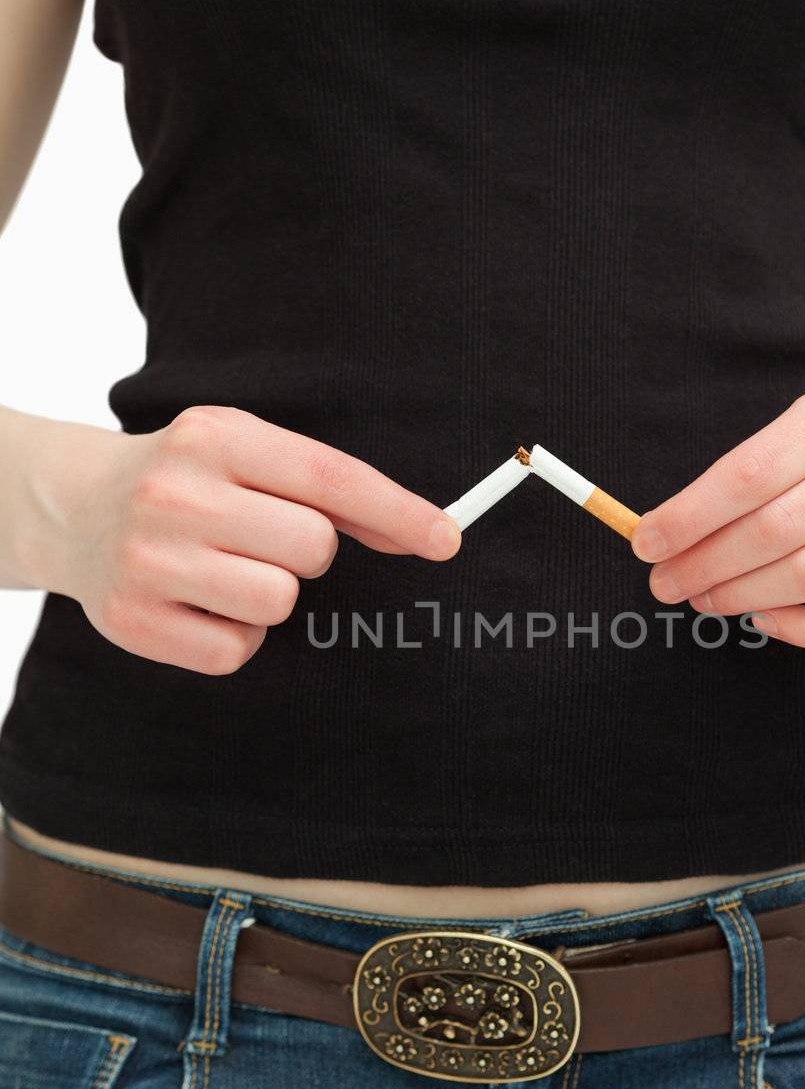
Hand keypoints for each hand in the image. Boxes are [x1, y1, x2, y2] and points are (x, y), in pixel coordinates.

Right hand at [34, 404, 461, 674]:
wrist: (75, 507)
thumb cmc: (187, 479)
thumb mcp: (246, 451)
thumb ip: (327, 487)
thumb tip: (422, 532)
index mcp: (215, 437)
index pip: (330, 478)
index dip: (398, 511)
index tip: (446, 539)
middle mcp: (177, 493)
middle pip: (312, 547)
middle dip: (306, 550)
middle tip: (259, 537)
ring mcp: (149, 559)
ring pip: (278, 601)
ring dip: (270, 595)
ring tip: (226, 569)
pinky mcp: (133, 620)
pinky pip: (236, 651)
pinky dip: (235, 636)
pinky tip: (202, 603)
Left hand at [630, 382, 804, 647]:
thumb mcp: (804, 436)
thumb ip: (743, 477)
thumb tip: (660, 533)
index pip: (748, 473)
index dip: (688, 516)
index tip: (645, 543)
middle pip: (774, 528)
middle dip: (705, 563)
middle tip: (666, 584)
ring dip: (743, 596)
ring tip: (705, 599)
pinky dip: (802, 629)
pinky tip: (764, 620)